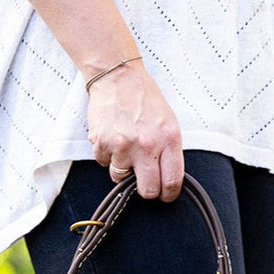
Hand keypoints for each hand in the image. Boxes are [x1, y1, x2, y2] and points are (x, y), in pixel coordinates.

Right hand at [86, 63, 183, 201]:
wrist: (118, 77)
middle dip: (146, 190)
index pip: (172, 182)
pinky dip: (107, 155)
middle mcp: (146, 145)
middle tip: (143, 181)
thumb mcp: (169, 124)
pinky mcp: (101, 143)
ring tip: (125, 147)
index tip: (165, 196)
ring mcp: (122, 146)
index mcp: (169, 140)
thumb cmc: (146, 101)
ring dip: (122, 168)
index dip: (168, 195)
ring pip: (120, 178)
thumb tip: (165, 181)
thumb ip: (169, 152)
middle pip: (147, 190)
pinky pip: (103, 162)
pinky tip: (112, 136)